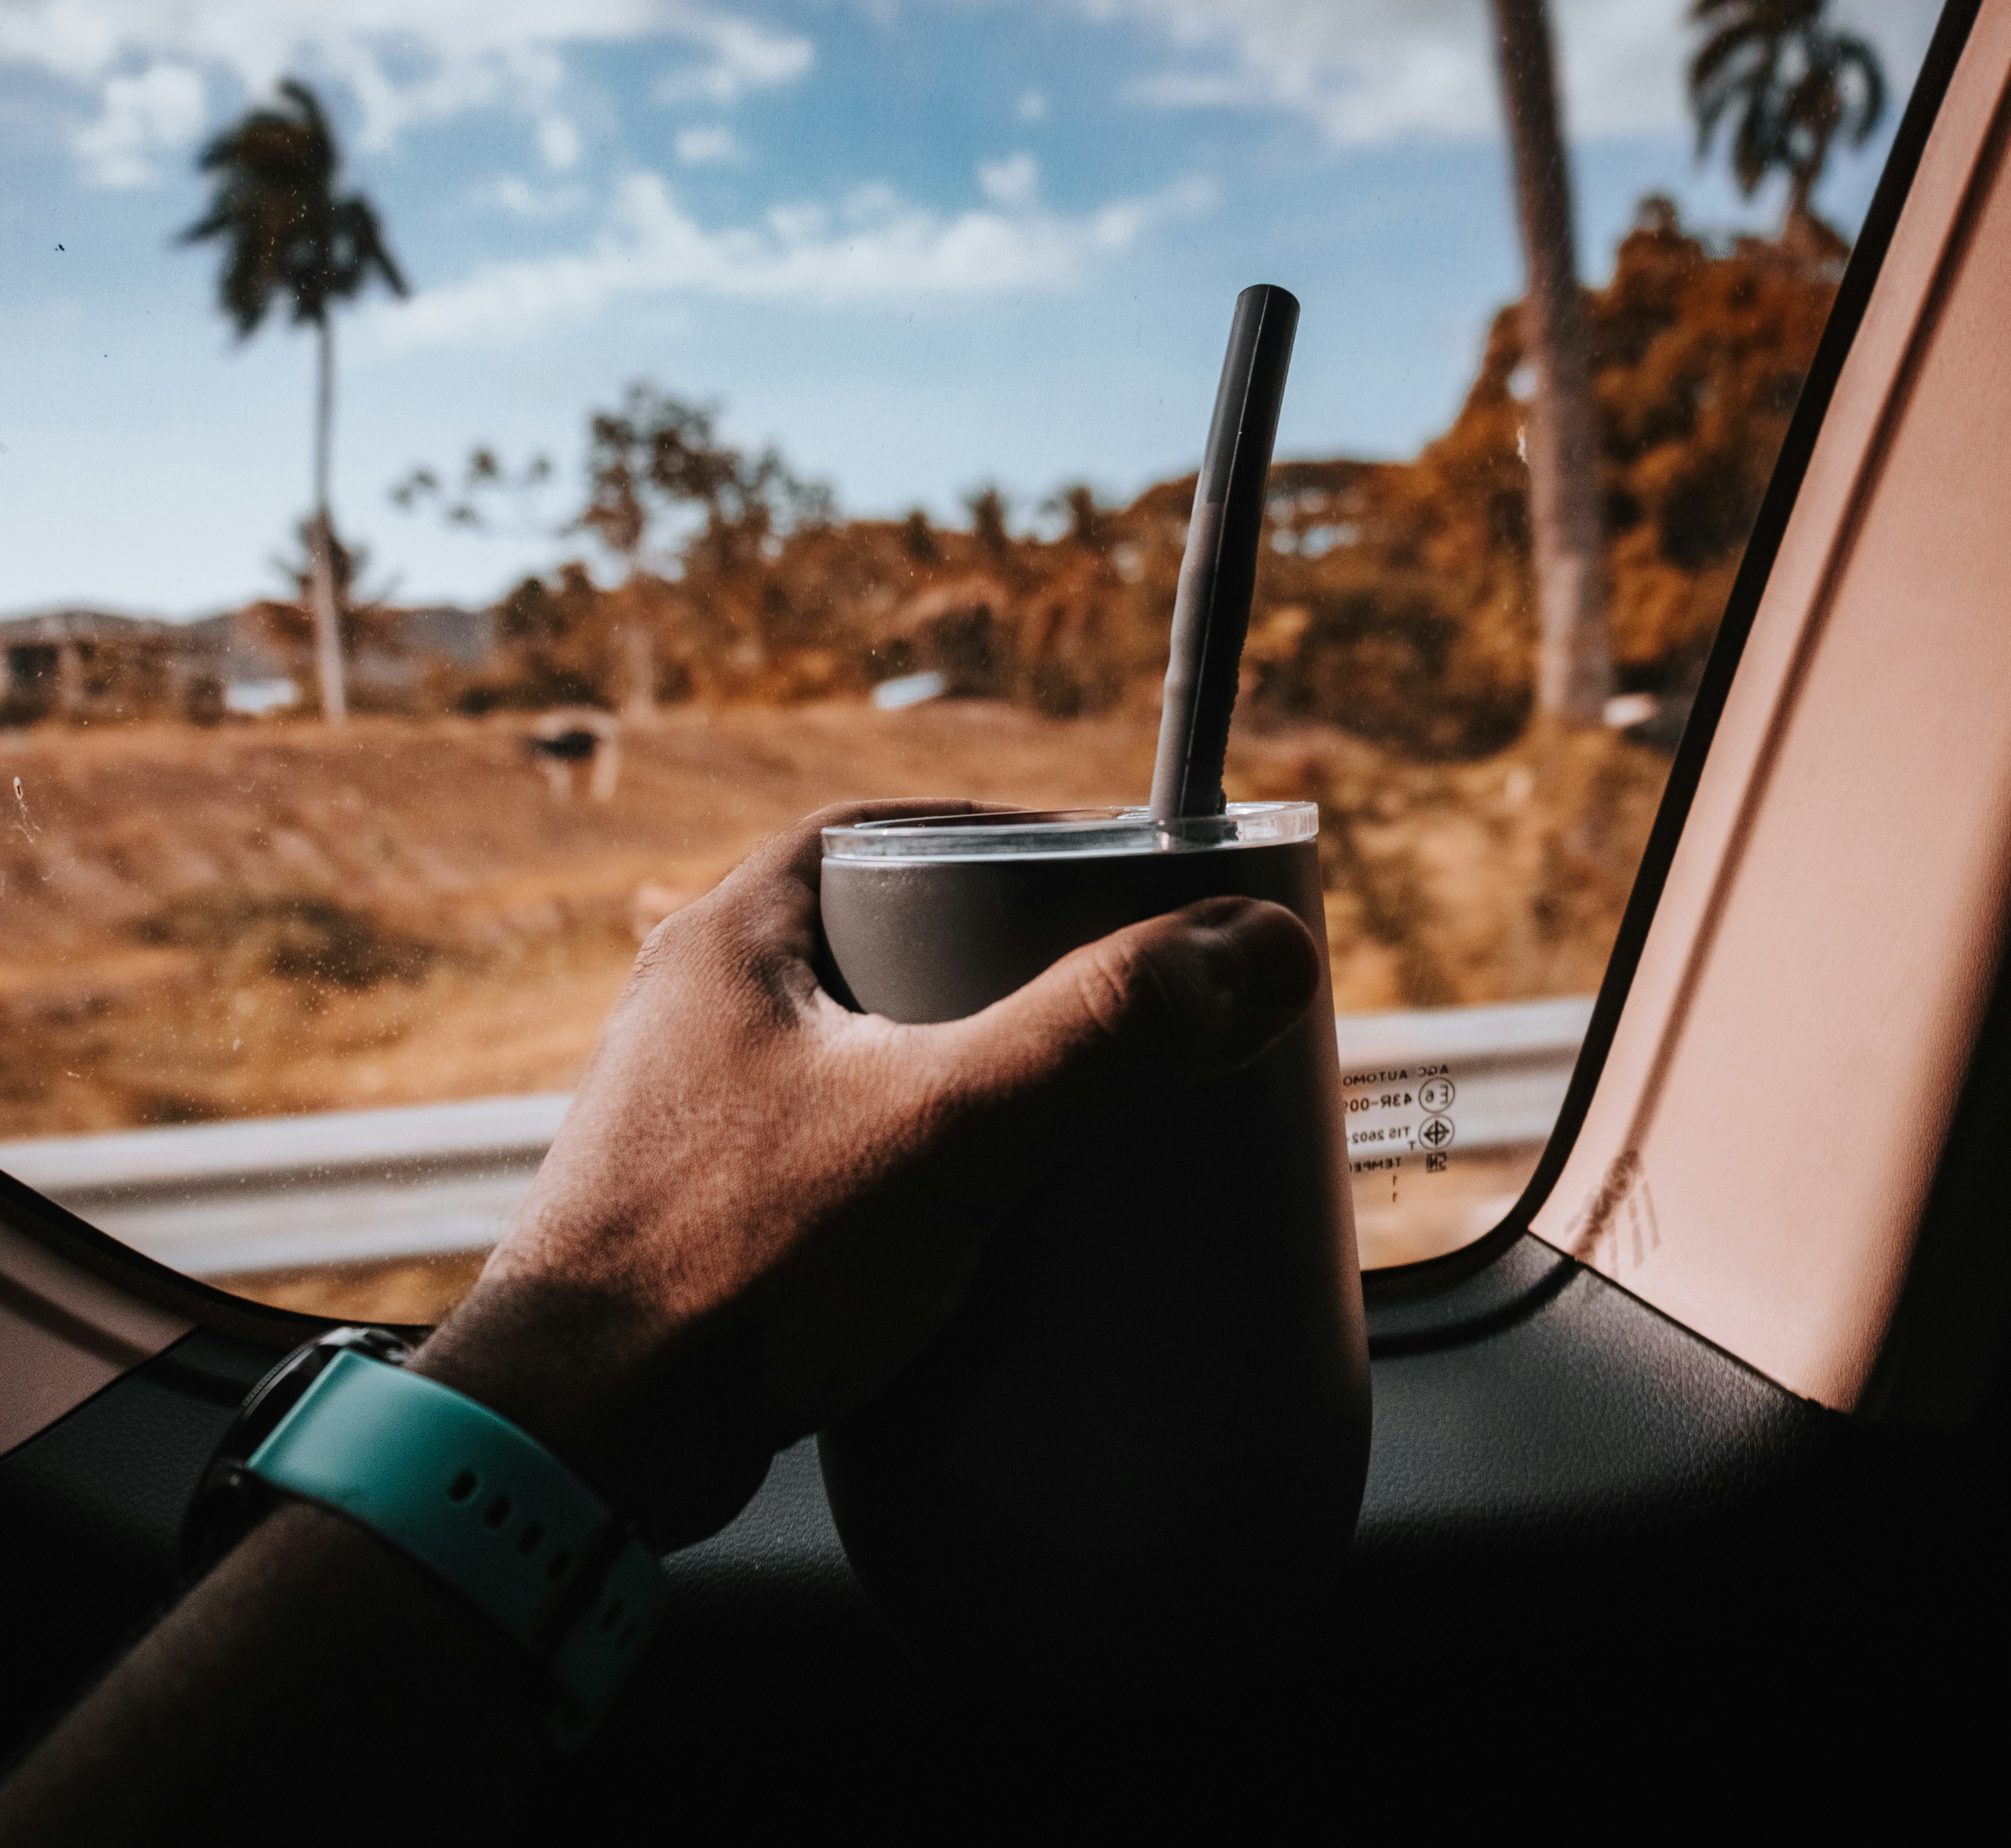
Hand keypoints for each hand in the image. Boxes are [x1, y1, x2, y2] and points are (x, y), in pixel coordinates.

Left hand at [415, 801, 1320, 1547]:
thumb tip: (1256, 948)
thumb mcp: (942, 1129)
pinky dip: (912, 1147)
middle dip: (996, 958)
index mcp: (730, 937)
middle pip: (880, 934)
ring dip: (955, 1059)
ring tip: (1063, 1097)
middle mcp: (699, 1005)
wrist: (574, 1450)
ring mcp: (693, 1110)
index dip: (998, 836)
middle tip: (1101, 994)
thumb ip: (1095, 1035)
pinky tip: (976, 1201)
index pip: (882, 832)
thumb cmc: (728, 1267)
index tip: (1096, 871)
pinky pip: (834, 1135)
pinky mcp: (705, 1206)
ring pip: (858, 1043)